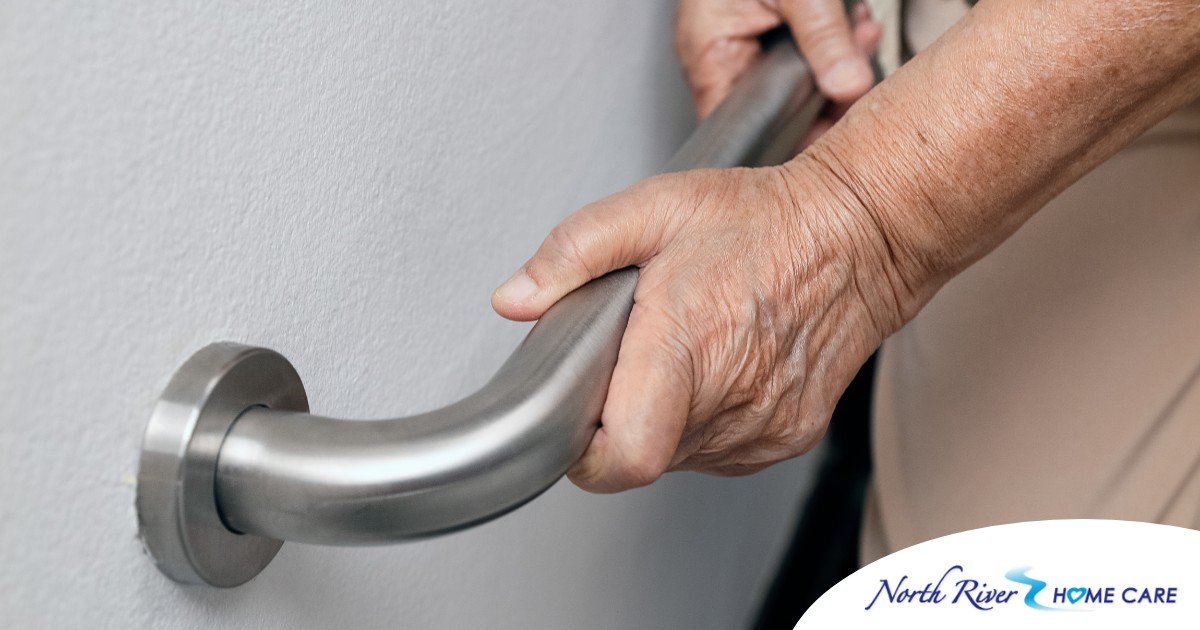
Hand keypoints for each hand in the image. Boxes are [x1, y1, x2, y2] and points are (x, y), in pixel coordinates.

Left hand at [491, 158, 905, 491]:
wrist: (859, 236)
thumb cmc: (765, 221)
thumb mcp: (654, 208)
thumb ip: (573, 251)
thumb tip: (516, 298)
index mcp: (689, 346)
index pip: (623, 457)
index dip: (585, 452)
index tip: (576, 417)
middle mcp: (731, 399)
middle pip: (641, 452)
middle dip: (619, 410)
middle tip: (635, 350)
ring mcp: (764, 428)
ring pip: (678, 454)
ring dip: (663, 414)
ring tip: (684, 348)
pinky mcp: (787, 437)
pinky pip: (719, 450)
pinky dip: (703, 418)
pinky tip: (718, 364)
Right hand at [676, 0, 881, 143]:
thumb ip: (823, 37)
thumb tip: (849, 86)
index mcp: (707, 50)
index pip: (738, 124)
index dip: (782, 137)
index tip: (824, 135)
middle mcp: (718, 53)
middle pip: (771, 105)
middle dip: (822, 92)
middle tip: (858, 76)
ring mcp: (740, 40)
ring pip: (792, 79)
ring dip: (833, 63)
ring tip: (859, 35)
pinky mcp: (763, 27)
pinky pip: (798, 52)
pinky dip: (830, 43)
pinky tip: (852, 27)